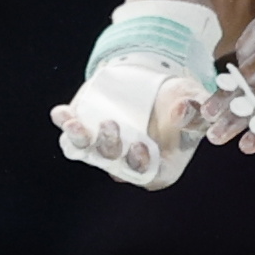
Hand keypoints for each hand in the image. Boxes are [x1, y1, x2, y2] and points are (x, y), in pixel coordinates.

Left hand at [51, 56, 215, 189]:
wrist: (155, 80)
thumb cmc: (180, 100)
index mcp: (158, 164)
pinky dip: (66, 124)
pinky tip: (61, 114)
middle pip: (116, 165)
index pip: (148, 174)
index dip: (141, 165)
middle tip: (112, 125)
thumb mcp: (193, 101)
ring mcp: (105, 147)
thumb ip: (194, 109)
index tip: (139, 146)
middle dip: (111, 148)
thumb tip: (180, 109)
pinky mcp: (88, 130)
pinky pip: (72, 134)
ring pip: (90, 152)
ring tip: (76, 124)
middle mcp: (129, 161)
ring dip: (82, 140)